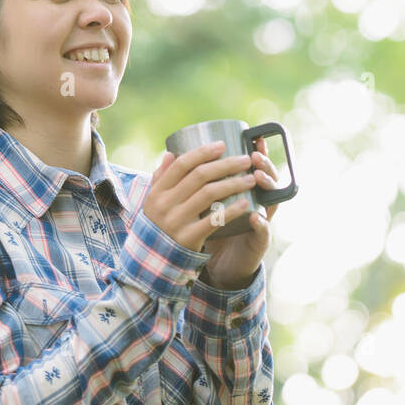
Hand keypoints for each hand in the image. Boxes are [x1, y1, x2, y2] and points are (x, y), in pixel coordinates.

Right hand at [142, 141, 267, 253]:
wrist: (154, 259)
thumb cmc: (159, 224)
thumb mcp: (153, 201)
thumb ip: (161, 178)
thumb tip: (170, 153)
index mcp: (158, 191)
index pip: (181, 164)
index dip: (203, 152)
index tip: (222, 145)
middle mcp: (166, 204)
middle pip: (199, 176)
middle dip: (225, 165)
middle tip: (245, 160)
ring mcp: (177, 221)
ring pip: (209, 194)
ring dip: (233, 184)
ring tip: (251, 179)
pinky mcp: (189, 238)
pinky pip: (214, 220)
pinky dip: (231, 210)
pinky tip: (245, 203)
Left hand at [201, 137, 279, 290]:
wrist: (223, 265)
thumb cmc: (212, 229)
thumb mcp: (203, 203)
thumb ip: (190, 182)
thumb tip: (169, 155)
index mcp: (246, 191)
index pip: (258, 167)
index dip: (260, 152)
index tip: (256, 138)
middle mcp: (258, 203)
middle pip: (269, 178)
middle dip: (264, 164)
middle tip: (254, 154)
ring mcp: (261, 221)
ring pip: (272, 200)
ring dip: (266, 186)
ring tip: (257, 176)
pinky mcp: (259, 241)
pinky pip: (263, 230)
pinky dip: (259, 223)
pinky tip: (254, 216)